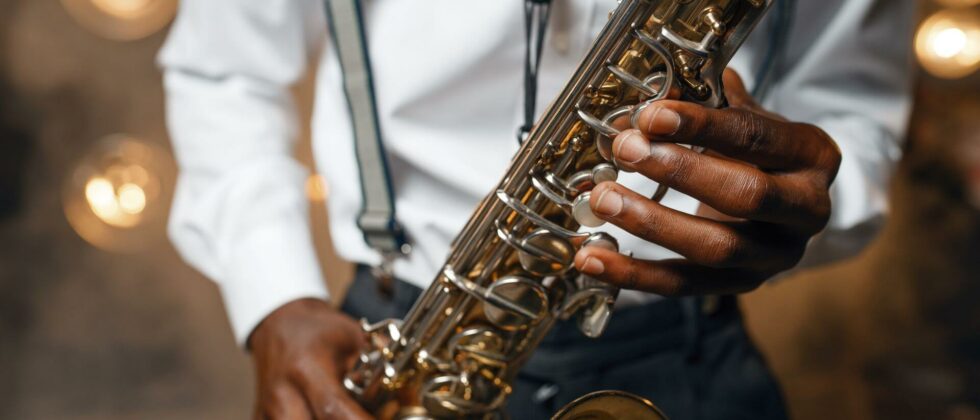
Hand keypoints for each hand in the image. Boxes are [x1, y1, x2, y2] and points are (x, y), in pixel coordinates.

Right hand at [249, 298, 371, 419]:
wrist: (278, 325)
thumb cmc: (317, 331)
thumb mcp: (353, 337)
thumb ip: (377, 364)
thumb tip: (406, 393)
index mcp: (307, 368)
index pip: (335, 410)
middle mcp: (283, 394)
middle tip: (364, 419)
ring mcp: (268, 411)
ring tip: (346, 417)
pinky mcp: (262, 419)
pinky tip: (321, 416)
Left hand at [574, 70, 841, 294]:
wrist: (781, 197)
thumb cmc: (754, 148)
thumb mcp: (737, 114)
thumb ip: (695, 103)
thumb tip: (637, 105)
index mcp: (812, 155)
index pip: (756, 138)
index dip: (703, 126)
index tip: (652, 115)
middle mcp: (807, 210)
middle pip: (746, 196)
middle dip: (680, 172)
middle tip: (626, 149)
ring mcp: (777, 255)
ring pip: (714, 249)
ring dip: (650, 224)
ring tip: (601, 199)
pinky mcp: (743, 286)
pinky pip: (683, 284)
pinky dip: (633, 273)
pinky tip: (591, 259)